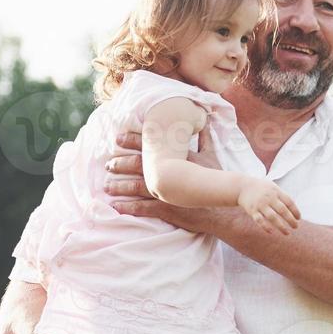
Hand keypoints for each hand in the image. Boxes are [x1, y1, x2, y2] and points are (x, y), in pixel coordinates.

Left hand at [105, 129, 221, 232]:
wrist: (226, 208)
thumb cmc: (221, 181)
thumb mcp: (214, 157)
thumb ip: (205, 140)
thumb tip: (203, 124)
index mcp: (180, 158)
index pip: (152, 146)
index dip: (133, 140)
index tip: (118, 137)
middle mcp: (171, 173)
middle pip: (140, 165)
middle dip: (122, 163)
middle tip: (107, 163)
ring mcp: (168, 192)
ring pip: (138, 186)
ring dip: (120, 185)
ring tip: (106, 185)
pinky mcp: (168, 209)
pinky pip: (144, 208)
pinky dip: (128, 207)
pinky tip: (116, 206)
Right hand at [237, 177, 300, 234]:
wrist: (242, 186)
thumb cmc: (262, 188)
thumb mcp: (273, 187)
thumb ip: (283, 196)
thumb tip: (294, 210)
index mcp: (276, 192)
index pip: (289, 202)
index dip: (295, 211)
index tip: (298, 218)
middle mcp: (269, 198)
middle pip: (283, 211)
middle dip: (291, 220)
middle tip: (296, 226)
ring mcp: (260, 204)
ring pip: (272, 217)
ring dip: (281, 226)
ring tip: (287, 233)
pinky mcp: (252, 211)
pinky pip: (260, 220)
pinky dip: (265, 227)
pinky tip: (272, 232)